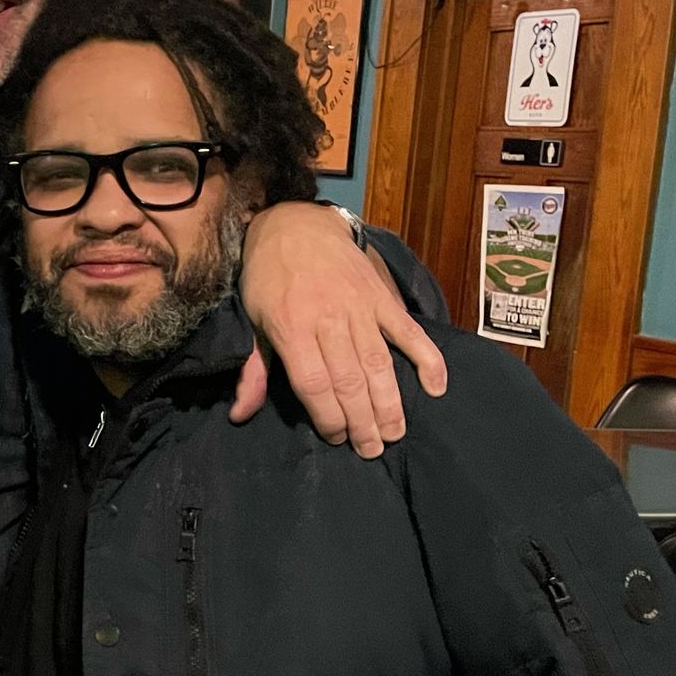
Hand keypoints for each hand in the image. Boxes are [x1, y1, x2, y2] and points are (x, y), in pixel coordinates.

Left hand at [232, 201, 448, 457]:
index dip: (327, 416)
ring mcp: (360, 308)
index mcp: (291, 327)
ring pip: (379, 364)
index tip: (336, 438)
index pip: (314, 383)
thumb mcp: (251, 321)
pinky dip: (427, 358)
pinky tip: (436, 388)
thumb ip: (252, 369)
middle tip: (371, 450)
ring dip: (390, 403)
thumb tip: (239, 414)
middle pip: (350, 381)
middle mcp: (328, 319)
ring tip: (394, 434)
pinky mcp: (382, 298)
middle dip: (362, 422)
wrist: (295, 225)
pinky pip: (409, 331)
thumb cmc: (267, 277)